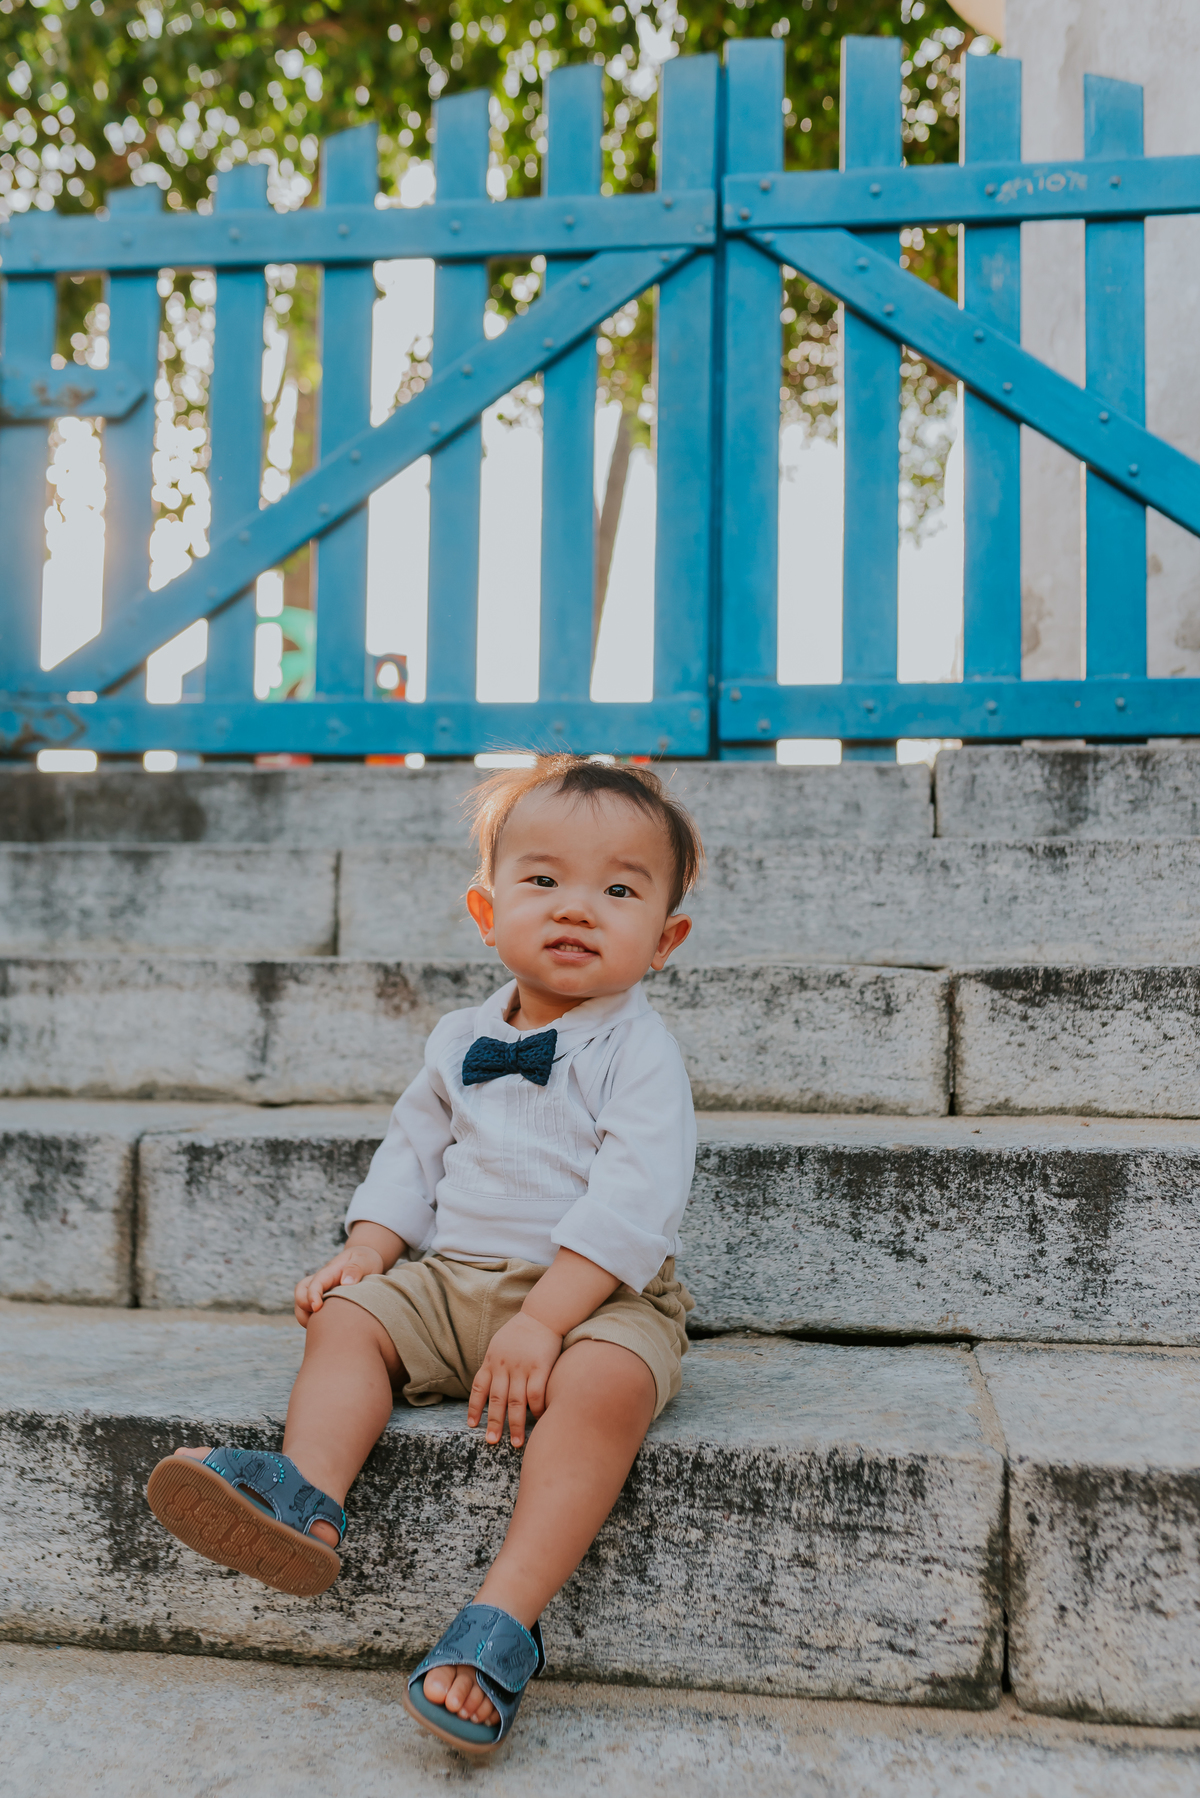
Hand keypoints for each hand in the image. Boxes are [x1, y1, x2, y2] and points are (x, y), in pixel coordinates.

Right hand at [294, 1242, 384, 1324]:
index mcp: (328, 1273)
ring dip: (308, 1319)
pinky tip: (333, 1329)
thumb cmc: (364, 1260)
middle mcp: (320, 1284)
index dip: (312, 1296)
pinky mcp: (324, 1304)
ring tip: (327, 1328)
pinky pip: (312, 1315)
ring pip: (302, 1308)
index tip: (317, 1308)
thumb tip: (346, 1282)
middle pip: (300, 1295)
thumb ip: (355, 1268)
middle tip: (320, 1320)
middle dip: (303, 1310)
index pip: (314, 1284)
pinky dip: (317, 1323)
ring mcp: (320, 1294)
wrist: (365, 1261)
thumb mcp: (363, 1259)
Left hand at [468, 1312, 562, 1447]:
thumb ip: (494, 1364)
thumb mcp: (499, 1344)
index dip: (475, 1408)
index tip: (472, 1425)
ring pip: (516, 1402)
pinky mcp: (541, 1367)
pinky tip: (538, 1421)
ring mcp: (522, 1367)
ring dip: (515, 1424)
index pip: (479, 1387)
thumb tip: (489, 1386)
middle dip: (493, 1423)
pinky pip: (536, 1394)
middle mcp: (504, 1365)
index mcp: (492, 1360)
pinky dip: (536, 1410)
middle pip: (496, 1399)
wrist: (543, 1314)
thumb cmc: (521, 1331)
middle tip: (492, 1442)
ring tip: (516, 1442)